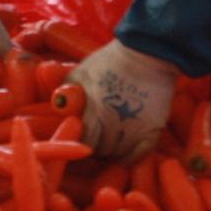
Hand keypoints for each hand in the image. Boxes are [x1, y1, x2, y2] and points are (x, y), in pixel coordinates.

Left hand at [66, 41, 178, 163]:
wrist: (147, 54)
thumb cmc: (110, 61)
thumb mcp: (80, 72)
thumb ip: (65, 92)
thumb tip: (57, 108)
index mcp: (96, 111)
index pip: (84, 142)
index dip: (80, 142)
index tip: (79, 138)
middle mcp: (115, 124)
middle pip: (100, 151)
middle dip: (95, 146)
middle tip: (94, 139)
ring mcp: (136, 129)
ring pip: (118, 155)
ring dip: (112, 151)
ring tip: (109, 140)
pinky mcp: (153, 129)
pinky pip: (139, 155)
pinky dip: (130, 156)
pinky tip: (125, 148)